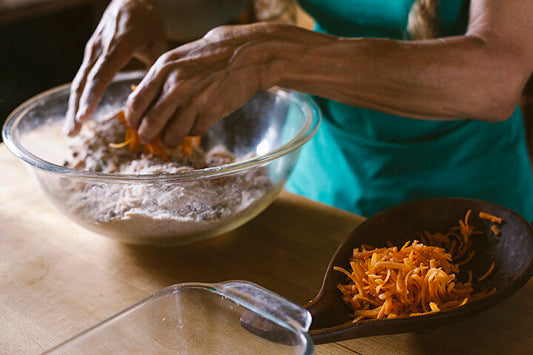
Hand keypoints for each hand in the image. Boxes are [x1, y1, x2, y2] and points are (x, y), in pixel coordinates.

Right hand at [64, 0, 167, 135]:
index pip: (100, 75)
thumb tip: (159, 100)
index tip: (84, 117)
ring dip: (74, 106)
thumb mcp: (158, 43)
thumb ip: (156, 70)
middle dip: (76, 109)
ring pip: (79, 81)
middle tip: (72, 133)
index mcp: (117, 46)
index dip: (92, 97)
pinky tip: (78, 113)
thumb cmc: (147, 22)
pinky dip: (79, 97)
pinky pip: (83, 77)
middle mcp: (99, 48)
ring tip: (70, 130)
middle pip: (83, 82)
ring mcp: (92, 50)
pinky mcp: (90, 53)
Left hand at [124, 23, 273, 146]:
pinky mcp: (212, 111)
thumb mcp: (176, 60)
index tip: (136, 125)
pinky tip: (196, 121)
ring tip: (172, 136)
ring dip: (170, 139)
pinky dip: (193, 131)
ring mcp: (195, 100)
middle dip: (147, 136)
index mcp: (162, 69)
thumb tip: (142, 108)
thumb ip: (158, 81)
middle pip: (151, 124)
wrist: (244, 53)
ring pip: (172, 134)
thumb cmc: (207, 56)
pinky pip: (195, 132)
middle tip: (148, 139)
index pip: (136, 103)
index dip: (133, 120)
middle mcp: (176, 85)